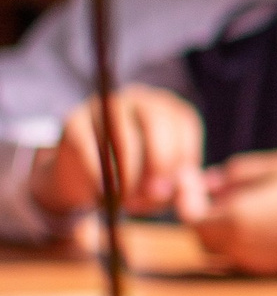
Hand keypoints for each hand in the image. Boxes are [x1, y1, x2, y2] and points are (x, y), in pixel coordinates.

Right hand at [28, 86, 204, 219]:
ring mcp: (103, 105)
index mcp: (166, 109)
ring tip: (127, 197)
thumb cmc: (136, 182)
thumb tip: (165, 189)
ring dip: (129, 173)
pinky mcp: (74, 121)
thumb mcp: (163, 188)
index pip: (184, 121)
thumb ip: (177, 189)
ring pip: (124, 135)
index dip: (183, 156)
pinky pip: (91, 148)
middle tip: (155, 193)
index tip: (174, 185)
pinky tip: (103, 191)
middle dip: (160, 161)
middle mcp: (138, 98)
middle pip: (157, 120)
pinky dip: (99, 175)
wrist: (86, 184)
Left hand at [184, 151, 276, 276]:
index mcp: (237, 222)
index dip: (186, 196)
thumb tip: (209, 183)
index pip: (189, 217)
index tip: (195, 175)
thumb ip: (235, 175)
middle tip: (217, 187)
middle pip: (203, 238)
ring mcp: (259, 266)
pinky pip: (244, 257)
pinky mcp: (276, 272)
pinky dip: (243, 239)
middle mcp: (242, 250)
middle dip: (204, 213)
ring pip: (223, 251)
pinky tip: (266, 217)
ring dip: (223, 228)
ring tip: (245, 200)